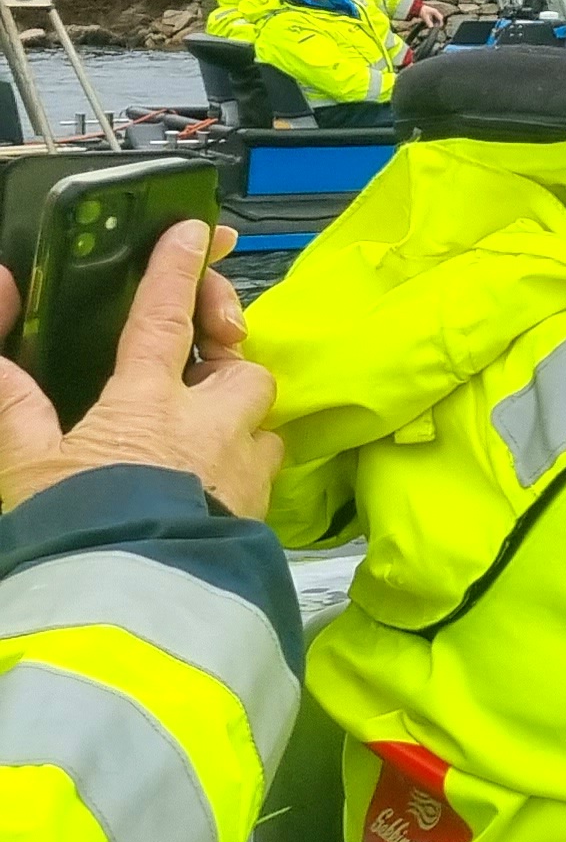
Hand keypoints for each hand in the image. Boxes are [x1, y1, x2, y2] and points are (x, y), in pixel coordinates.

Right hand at [0, 220, 279, 516]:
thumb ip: (15, 411)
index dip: (176, 272)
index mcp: (147, 404)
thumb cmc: (77, 530)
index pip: (162, 319)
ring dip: (243, 422)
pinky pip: (263, 479)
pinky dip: (244, 473)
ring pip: (265, 426)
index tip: (195, 233)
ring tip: (212, 433)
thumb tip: (0, 364)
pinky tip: (217, 488)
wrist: (133, 608)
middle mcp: (209, 428)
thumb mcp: (27, 469)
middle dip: (230, 362)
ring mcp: (242, 473)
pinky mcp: (259, 518)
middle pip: (244, 371)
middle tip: (204, 364)